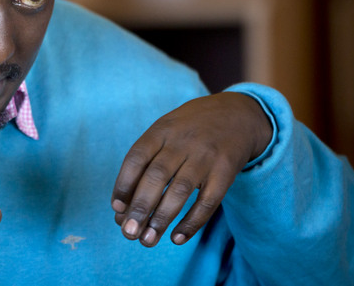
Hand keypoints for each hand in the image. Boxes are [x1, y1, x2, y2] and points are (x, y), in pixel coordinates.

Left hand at [111, 92, 271, 246]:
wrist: (237, 114)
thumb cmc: (188, 131)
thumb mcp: (165, 132)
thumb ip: (145, 164)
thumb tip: (122, 208)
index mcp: (161, 130)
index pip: (136, 157)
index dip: (124, 184)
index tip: (116, 209)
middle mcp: (182, 142)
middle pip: (157, 176)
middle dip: (140, 207)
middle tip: (129, 233)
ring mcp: (205, 156)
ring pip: (180, 190)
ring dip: (162, 218)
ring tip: (148, 240)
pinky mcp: (226, 171)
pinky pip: (208, 201)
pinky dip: (192, 222)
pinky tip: (177, 238)